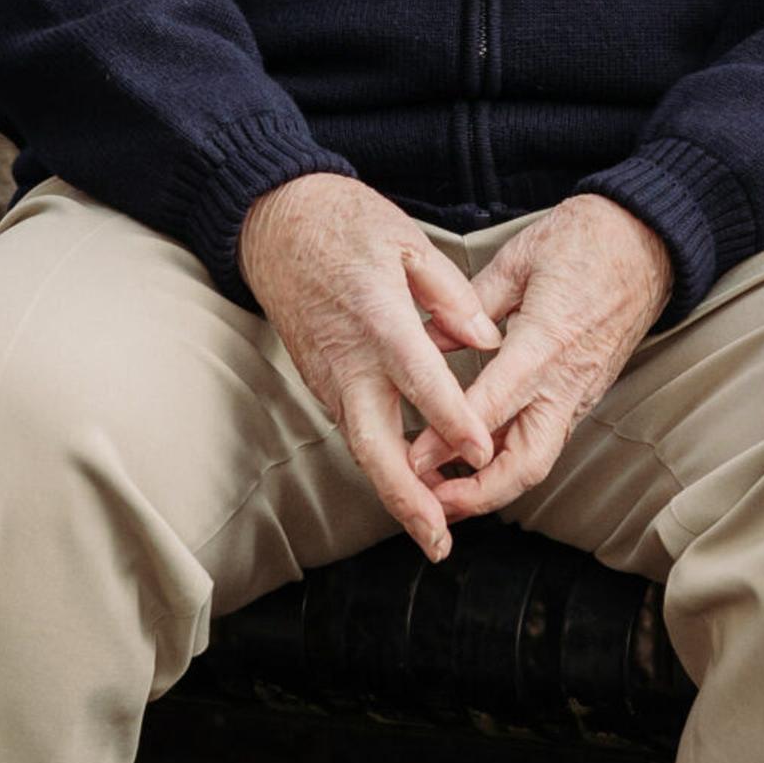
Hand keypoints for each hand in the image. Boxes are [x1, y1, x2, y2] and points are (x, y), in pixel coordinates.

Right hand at [239, 173, 504, 561]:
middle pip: (376, 445)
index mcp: (379, 320)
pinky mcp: (322, 381)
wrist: (276, 224)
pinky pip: (354, 430)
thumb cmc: (347, 226)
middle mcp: (349, 361)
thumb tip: (487, 340)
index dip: (453, 421)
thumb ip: (452, 295)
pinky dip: (381, 465)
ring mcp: (329, 376)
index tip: (484, 453)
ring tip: (433, 531)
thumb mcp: (408, 242)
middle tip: (441, 539)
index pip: (421, 381)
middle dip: (409, 499)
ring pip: (362, 448)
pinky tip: (410, 487)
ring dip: (395, 493)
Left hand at [413, 195, 675, 521]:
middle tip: (432, 503)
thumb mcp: (518, 260)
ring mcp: (580, 392)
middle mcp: (566, 381)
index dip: (447, 442)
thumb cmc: (588, 241)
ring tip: (445, 490)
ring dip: (492, 484)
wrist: (649, 241)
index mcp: (546, 344)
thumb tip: (422, 338)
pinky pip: (546, 438)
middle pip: (524, 465)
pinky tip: (477, 457)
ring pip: (537, 460)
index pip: (490, 409)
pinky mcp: (584, 393)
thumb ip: (468, 307)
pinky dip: (510, 459)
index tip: (411, 461)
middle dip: (477, 495)